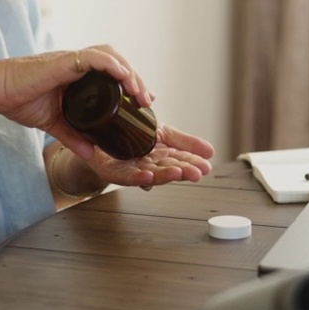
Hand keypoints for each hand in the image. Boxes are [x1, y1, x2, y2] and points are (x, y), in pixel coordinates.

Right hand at [0, 45, 149, 158]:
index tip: (142, 102)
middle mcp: (77, 64)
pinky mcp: (64, 61)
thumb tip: (90, 155)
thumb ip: (73, 137)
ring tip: (139, 93)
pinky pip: (95, 58)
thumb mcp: (53, 123)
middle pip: (116, 62)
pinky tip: (123, 77)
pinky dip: (112, 66)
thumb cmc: (18, 100)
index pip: (112, 72)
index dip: (130, 84)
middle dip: (134, 79)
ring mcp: (71, 60)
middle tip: (146, 100)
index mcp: (76, 75)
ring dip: (128, 72)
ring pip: (110, 56)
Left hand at [76, 123, 214, 188]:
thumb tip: (211, 150)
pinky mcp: (112, 171)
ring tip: (178, 173)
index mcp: (160, 155)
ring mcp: (130, 169)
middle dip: (183, 171)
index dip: (193, 162)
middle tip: (197, 173)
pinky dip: (137, 178)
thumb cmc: (129, 132)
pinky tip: (147, 177)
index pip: (180, 158)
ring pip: (150, 175)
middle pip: (167, 168)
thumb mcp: (162, 133)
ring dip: (164, 175)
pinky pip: (125, 176)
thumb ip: (184, 141)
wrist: (98, 131)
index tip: (206, 166)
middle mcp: (147, 164)